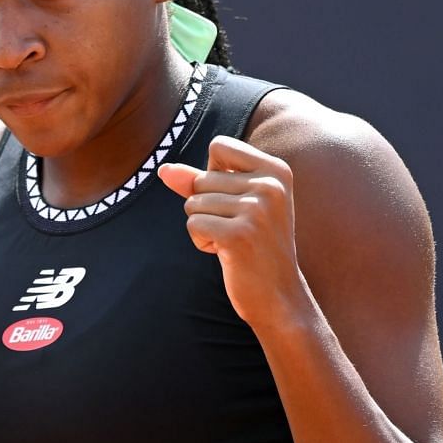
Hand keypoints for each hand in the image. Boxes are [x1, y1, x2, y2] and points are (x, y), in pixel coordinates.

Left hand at [158, 135, 312, 329]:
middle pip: (202, 178)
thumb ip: (199, 182)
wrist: (279, 296)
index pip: (219, 146)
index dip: (212, 172)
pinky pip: (193, 224)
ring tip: (233, 242)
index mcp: (276, 170)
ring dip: (204, 226)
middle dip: (207, 207)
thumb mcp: (235, 205)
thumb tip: (164, 169)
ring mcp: (256, 210)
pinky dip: (201, 241)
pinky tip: (226, 253)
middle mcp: (270, 185)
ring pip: (194, 202)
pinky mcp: (239, 235)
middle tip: (238, 230)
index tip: (233, 199)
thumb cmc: (255, 246)